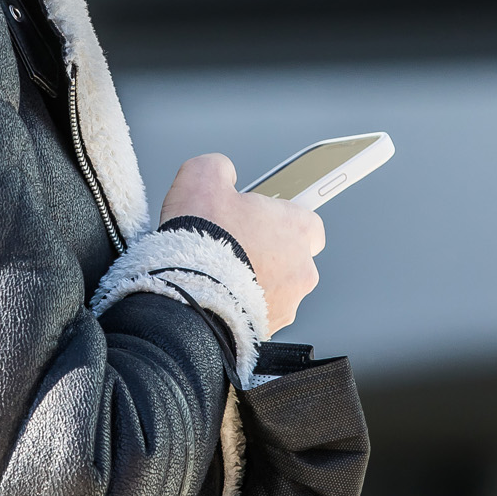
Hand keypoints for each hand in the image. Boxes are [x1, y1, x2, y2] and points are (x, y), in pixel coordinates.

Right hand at [159, 154, 323, 332]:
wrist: (190, 295)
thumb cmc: (203, 240)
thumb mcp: (202, 177)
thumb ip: (219, 167)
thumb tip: (222, 173)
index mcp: (297, 228)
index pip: (306, 218)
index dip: (279, 216)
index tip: (263, 215)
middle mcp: (302, 267)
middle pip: (291, 255)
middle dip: (266, 250)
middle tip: (233, 243)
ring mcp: (288, 302)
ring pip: (276, 287)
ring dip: (255, 280)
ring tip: (221, 272)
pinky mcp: (270, 328)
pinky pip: (260, 312)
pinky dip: (244, 305)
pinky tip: (219, 294)